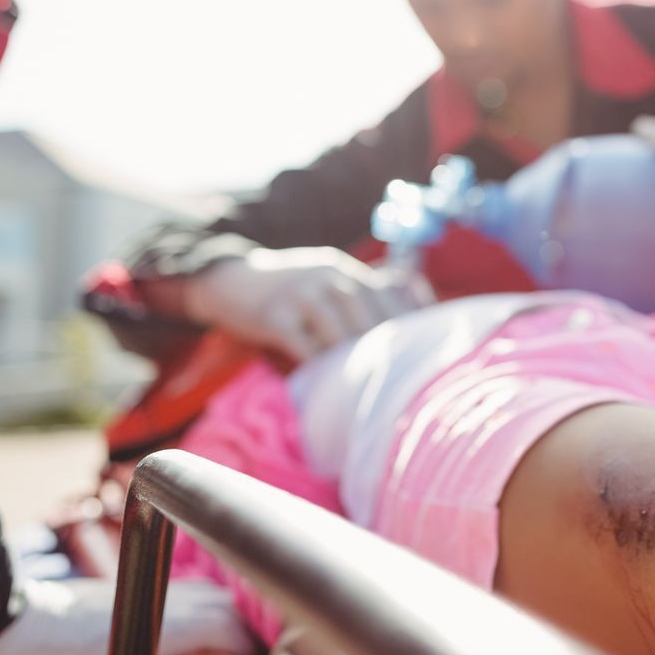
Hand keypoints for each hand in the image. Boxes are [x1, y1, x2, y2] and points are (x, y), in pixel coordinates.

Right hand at [186, 246, 430, 361]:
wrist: (230, 281)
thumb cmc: (289, 290)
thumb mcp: (324, 277)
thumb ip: (361, 289)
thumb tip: (413, 303)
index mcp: (342, 269)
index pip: (386, 293)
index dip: (407, 321)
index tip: (423, 350)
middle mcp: (325, 275)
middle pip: (368, 314)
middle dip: (385, 347)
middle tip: (399, 378)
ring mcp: (299, 294)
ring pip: (340, 333)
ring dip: (353, 360)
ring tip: (367, 385)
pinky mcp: (274, 316)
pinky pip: (305, 346)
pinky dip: (319, 366)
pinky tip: (326, 381)